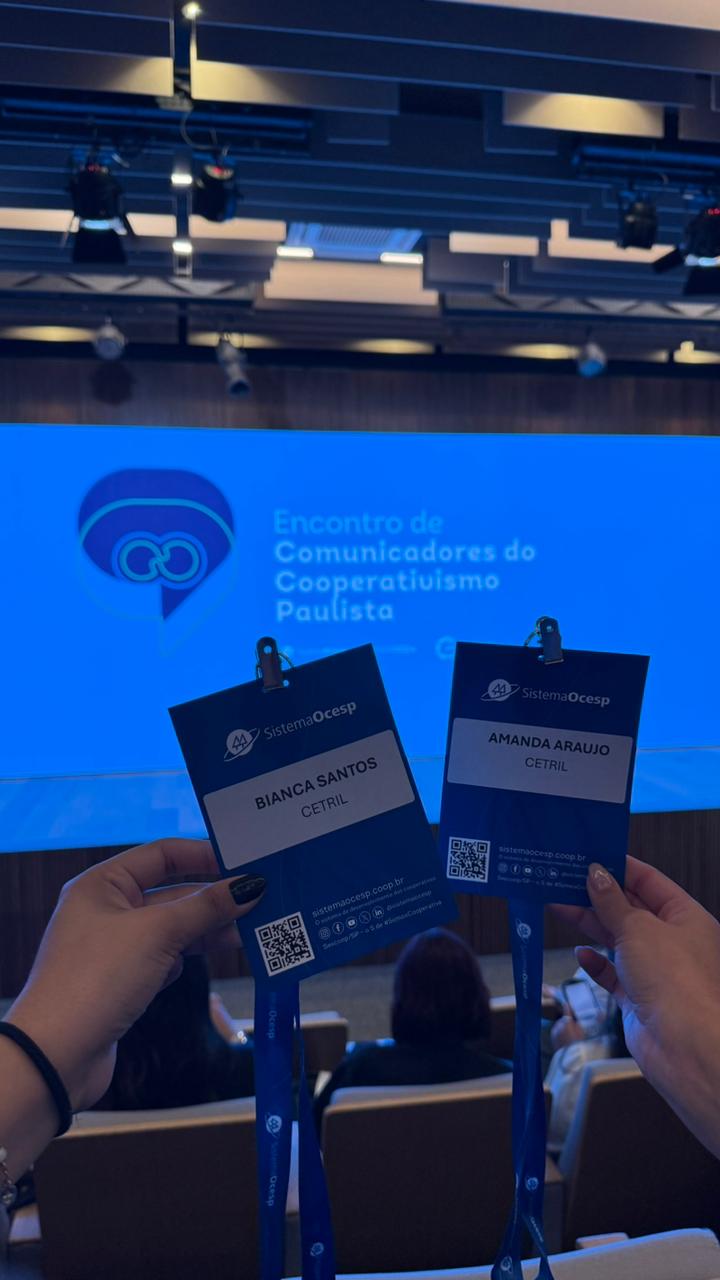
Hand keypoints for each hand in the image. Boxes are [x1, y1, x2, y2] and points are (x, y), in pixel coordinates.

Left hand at [5, 839, 264, 1111]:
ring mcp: (114, 947)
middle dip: (213, 898)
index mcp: (102, 884)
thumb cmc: (97, 979)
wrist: (55, 1058)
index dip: (203, 855)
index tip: (244, 862)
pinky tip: (215, 956)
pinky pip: (166, 956)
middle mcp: (106, 910)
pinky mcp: (123, 980)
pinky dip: (191, 955)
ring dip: (208, 928)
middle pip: (171, 892)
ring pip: (172, 927)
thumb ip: (205, 908)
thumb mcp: (157, 934)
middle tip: (260, 900)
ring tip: (250, 930)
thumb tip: (250, 886)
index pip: (161, 855)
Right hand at [554, 857, 719, 1154]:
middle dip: (597, 895)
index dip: (619, 867)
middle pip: (631, 909)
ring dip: (590, 925)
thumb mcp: (638, 928)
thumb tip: (596, 874)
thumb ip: (612, 902)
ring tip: (558, 906)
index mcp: (685, 917)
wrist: (686, 1047)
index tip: (589, 856)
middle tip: (563, 879)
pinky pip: (614, 974)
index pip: (649, 881)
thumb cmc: (676, 982)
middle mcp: (674, 941)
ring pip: (618, 940)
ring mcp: (657, 971)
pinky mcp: (640, 999)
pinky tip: (581, 955)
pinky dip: (596, 963)